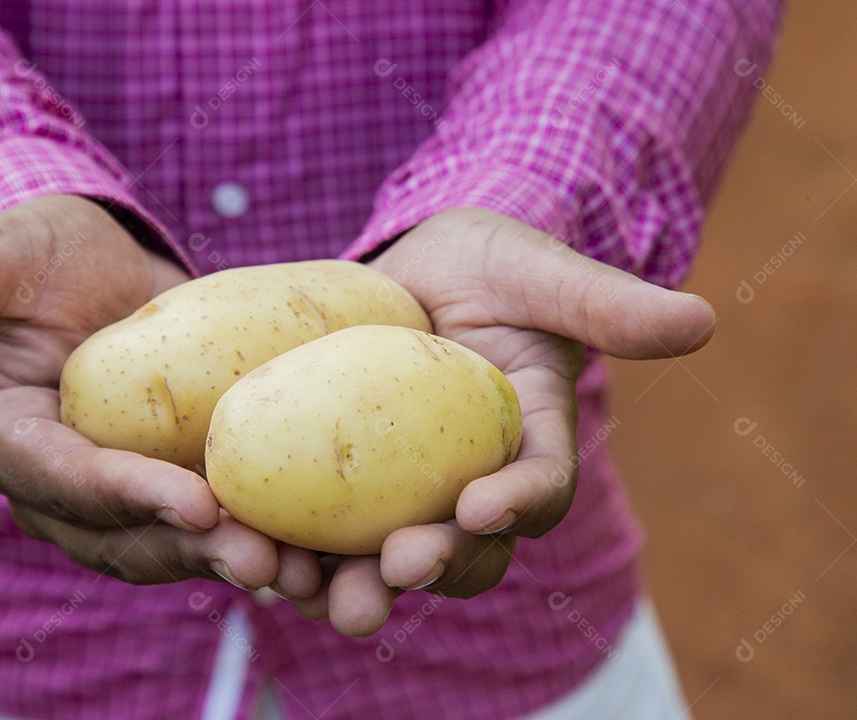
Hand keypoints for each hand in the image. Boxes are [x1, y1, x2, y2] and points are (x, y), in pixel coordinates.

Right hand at [0, 194, 321, 597]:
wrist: (97, 266)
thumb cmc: (39, 253)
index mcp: (5, 436)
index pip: (60, 478)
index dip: (122, 494)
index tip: (196, 501)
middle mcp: (54, 483)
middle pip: (117, 536)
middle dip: (187, 551)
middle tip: (262, 559)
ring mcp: (110, 492)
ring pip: (164, 547)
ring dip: (228, 561)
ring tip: (298, 569)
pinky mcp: (161, 484)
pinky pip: (200, 526)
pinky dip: (247, 537)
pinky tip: (310, 547)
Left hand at [293, 207, 715, 635]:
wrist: (418, 267)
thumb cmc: (491, 264)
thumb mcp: (542, 273)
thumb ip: (607, 303)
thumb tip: (702, 320)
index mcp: (527, 440)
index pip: (538, 487)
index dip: (518, 504)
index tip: (482, 506)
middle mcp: (468, 480)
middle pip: (460, 550)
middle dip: (429, 569)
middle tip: (392, 573)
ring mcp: (402, 488)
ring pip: (383, 557)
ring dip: (347, 581)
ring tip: (307, 587)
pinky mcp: (339, 482)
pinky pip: (318, 526)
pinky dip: (288, 545)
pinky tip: (250, 548)